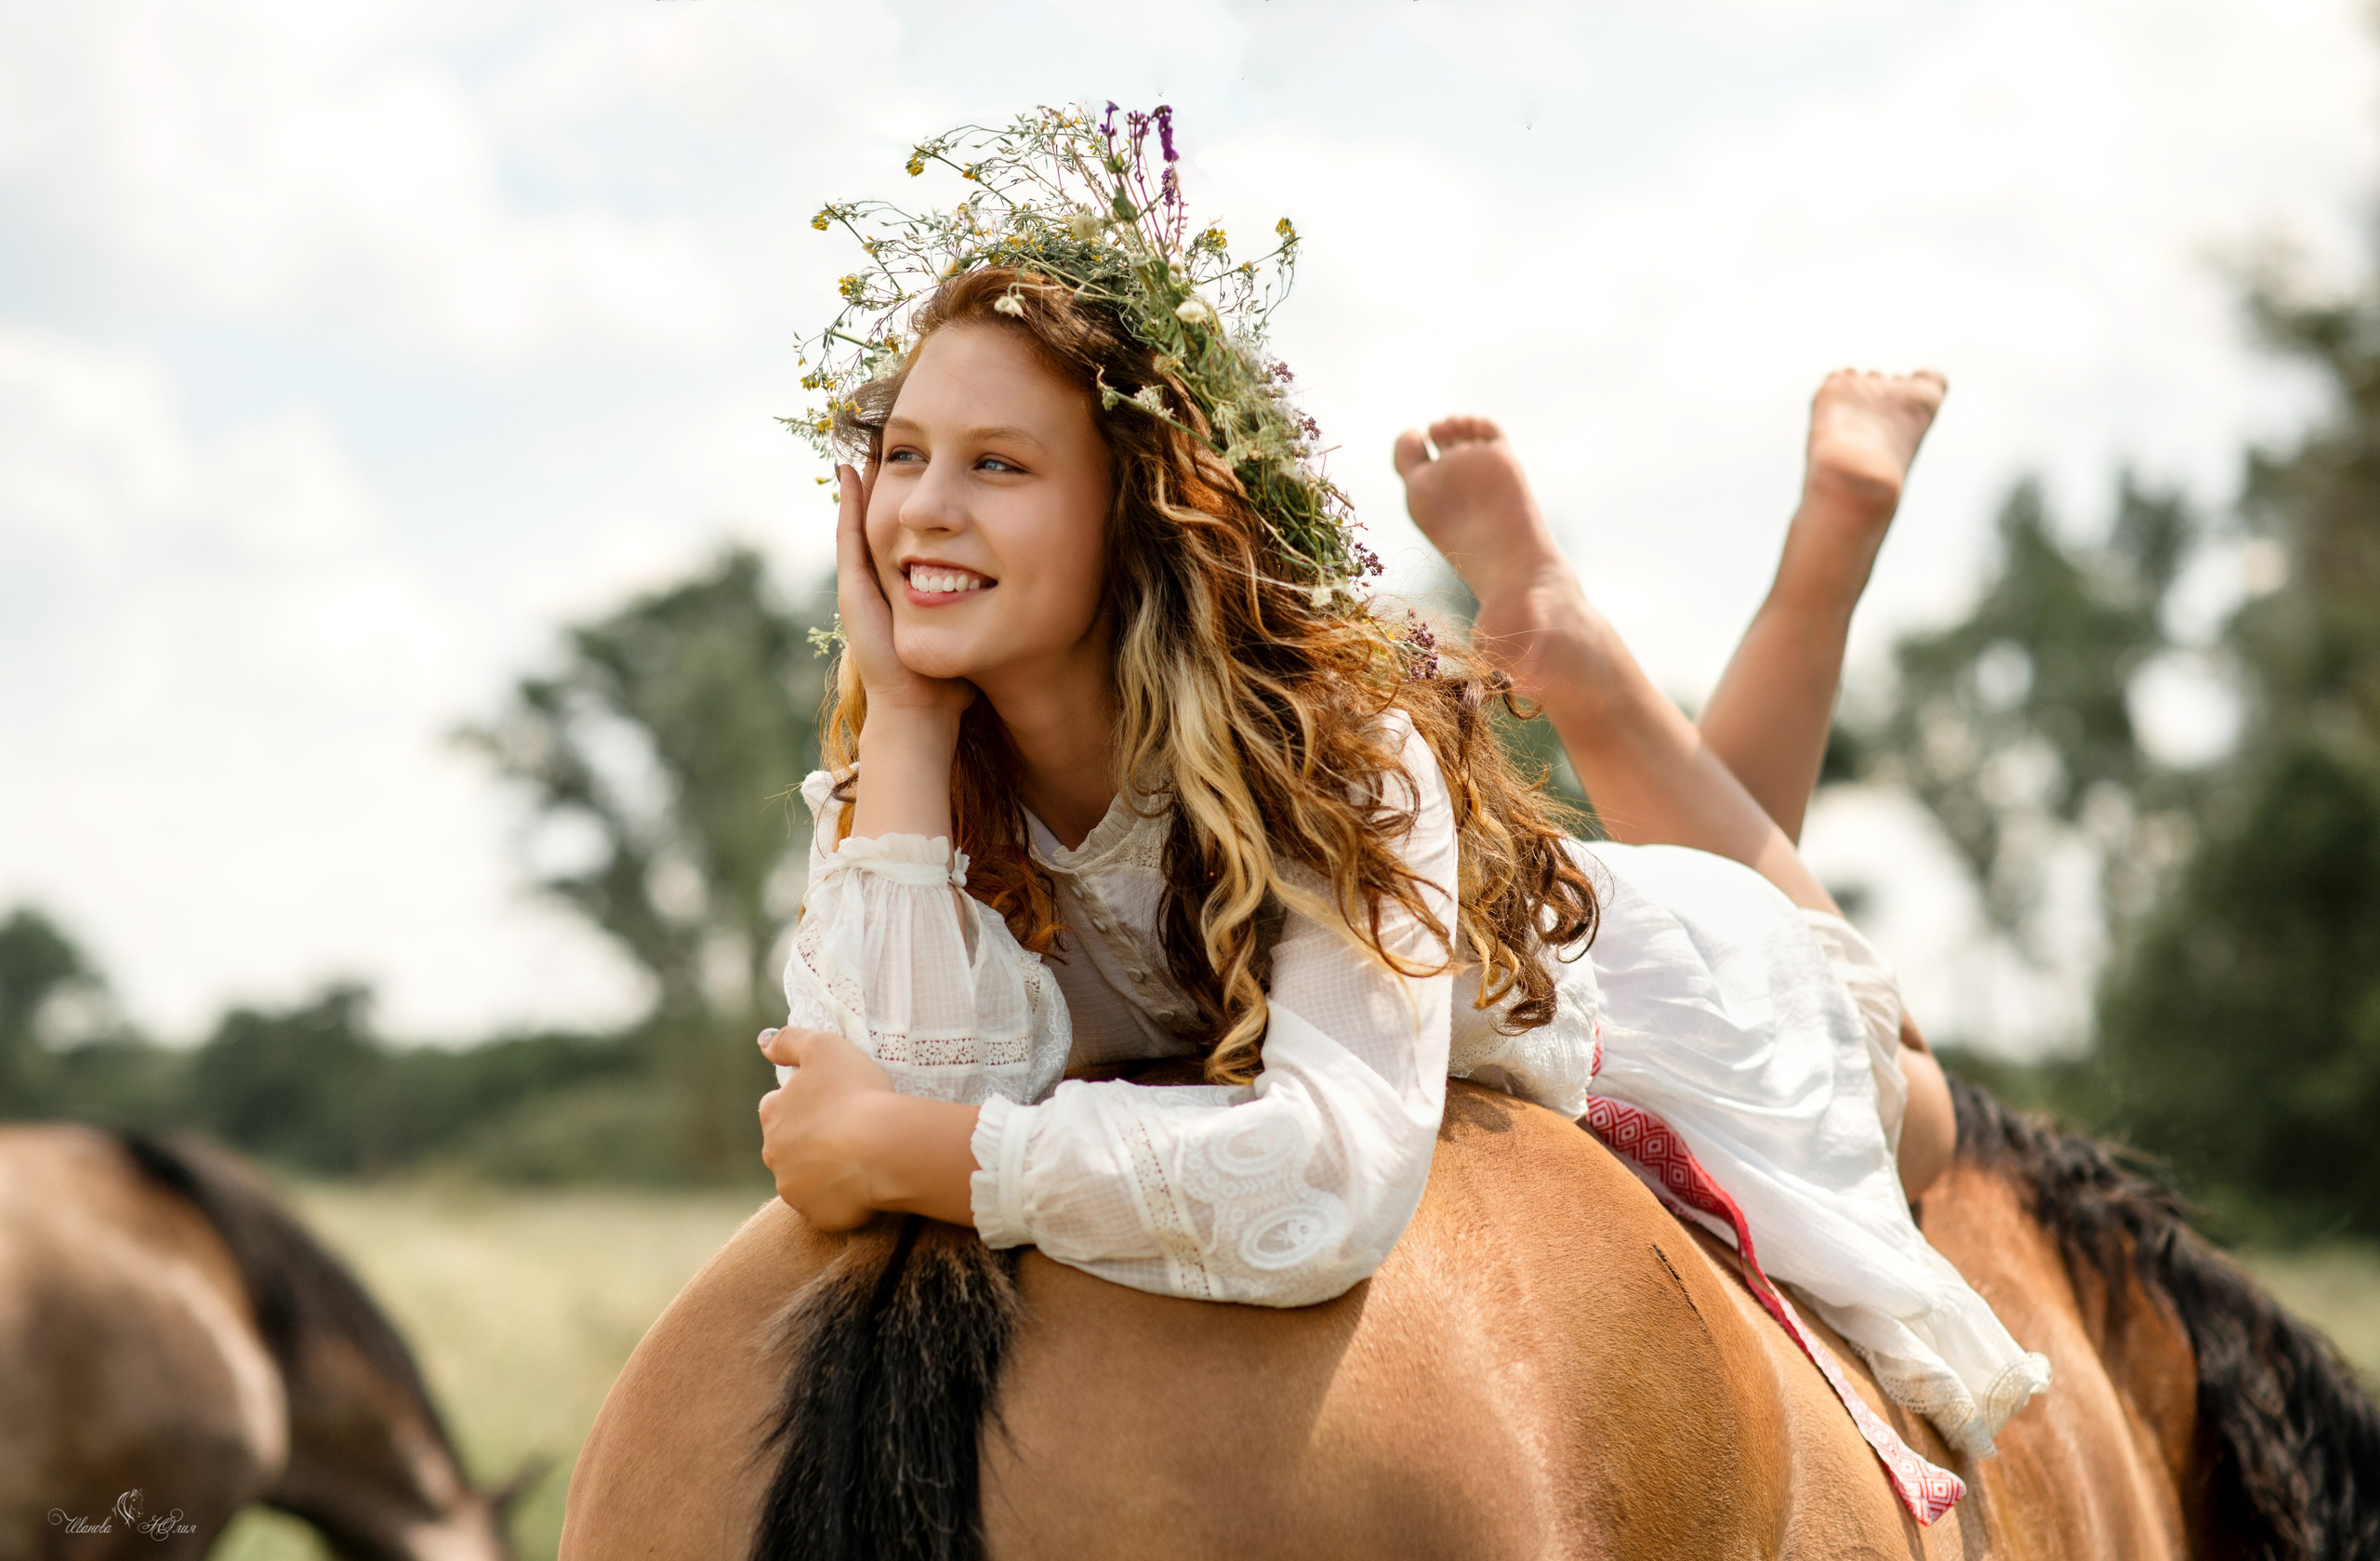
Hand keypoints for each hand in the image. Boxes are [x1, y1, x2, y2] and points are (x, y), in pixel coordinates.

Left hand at [756, 1024, 984, 1229]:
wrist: (884, 1148)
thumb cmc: (856, 1093)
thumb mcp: (825, 1047)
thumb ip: (790, 1040)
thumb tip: (763, 1041)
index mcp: (773, 1113)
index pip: (778, 1106)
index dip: (806, 1103)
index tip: (832, 1103)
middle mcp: (773, 1154)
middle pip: (789, 1145)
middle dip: (811, 1139)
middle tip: (849, 1129)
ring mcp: (793, 1188)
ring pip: (806, 1177)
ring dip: (824, 1169)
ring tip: (860, 1157)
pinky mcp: (817, 1216)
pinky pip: (827, 1205)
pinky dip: (840, 1196)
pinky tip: (864, 1181)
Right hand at [835, 464, 974, 723]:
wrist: (922, 708)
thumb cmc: (952, 677)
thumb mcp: (973, 624)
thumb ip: (985, 604)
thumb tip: (1016, 583)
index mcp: (904, 589)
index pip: (908, 534)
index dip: (916, 502)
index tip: (930, 464)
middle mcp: (878, 583)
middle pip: (881, 520)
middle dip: (888, 483)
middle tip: (892, 441)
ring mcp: (861, 586)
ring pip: (860, 521)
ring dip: (864, 483)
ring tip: (870, 443)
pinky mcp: (854, 590)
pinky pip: (849, 537)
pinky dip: (850, 504)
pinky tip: (853, 472)